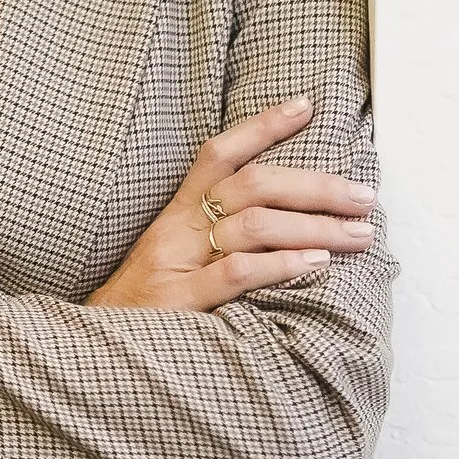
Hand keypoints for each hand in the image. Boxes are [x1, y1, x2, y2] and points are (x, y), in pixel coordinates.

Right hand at [85, 95, 377, 311]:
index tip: (305, 106)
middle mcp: (176, 230)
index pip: (219, 155)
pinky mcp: (181, 301)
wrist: (94, 353)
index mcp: (175, 215)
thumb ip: (217, 242)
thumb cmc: (144, 310)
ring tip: (358, 234)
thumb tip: (287, 228)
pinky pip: (238, 272)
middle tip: (364, 196)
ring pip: (254, 224)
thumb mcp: (172, 262)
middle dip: (315, 185)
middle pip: (251, 185)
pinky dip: (283, 264)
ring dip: (315, 225)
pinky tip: (316, 264)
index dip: (262, 127)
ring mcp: (178, 263)